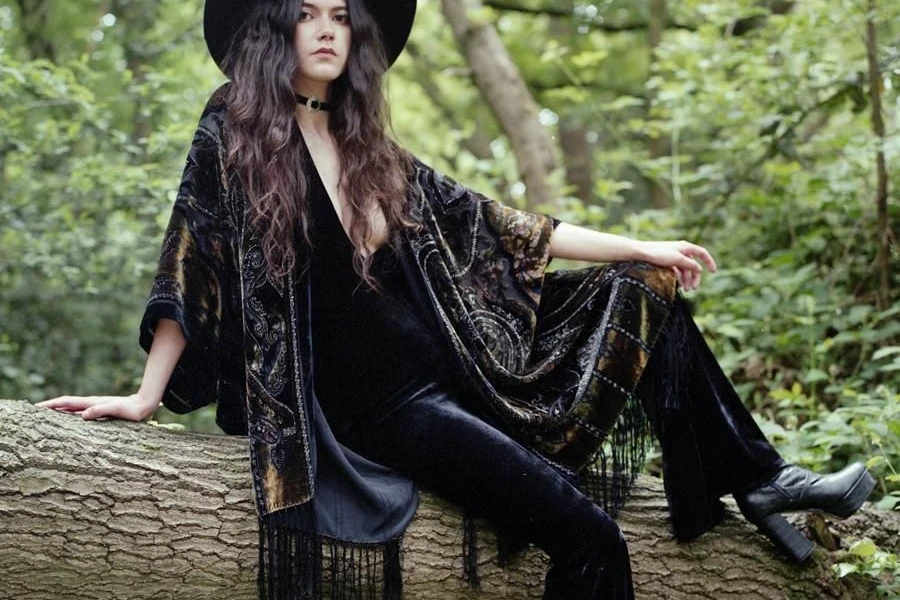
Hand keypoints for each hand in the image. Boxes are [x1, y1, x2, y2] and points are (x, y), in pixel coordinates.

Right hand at [35, 393, 158, 421]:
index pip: (66, 402)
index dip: (51, 404)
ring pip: (70, 408)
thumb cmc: (130, 410)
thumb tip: (83, 415)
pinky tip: (65, 419)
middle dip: (49, 407)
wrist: (143, 405)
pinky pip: (78, 413)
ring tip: (43, 415)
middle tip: (33, 411)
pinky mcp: (98, 411)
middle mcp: (90, 404)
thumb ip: (100, 411)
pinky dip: (68, 414)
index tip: (36, 407)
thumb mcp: (116, 410)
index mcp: (91, 403)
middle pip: (65, 404)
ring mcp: (93, 407)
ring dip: (57, 410)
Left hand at [638, 240, 717, 290]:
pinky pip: (677, 270)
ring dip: (687, 279)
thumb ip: (690, 264)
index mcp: (685, 247)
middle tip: (694, 288)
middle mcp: (681, 250)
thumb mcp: (677, 259)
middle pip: (693, 264)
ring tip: (686, 290)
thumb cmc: (658, 254)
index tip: (713, 272)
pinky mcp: (667, 261)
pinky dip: (679, 278)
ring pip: (685, 269)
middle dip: (695, 277)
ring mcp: (674, 256)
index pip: (702, 253)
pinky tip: (679, 285)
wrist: (641, 253)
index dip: (709, 262)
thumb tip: (699, 269)